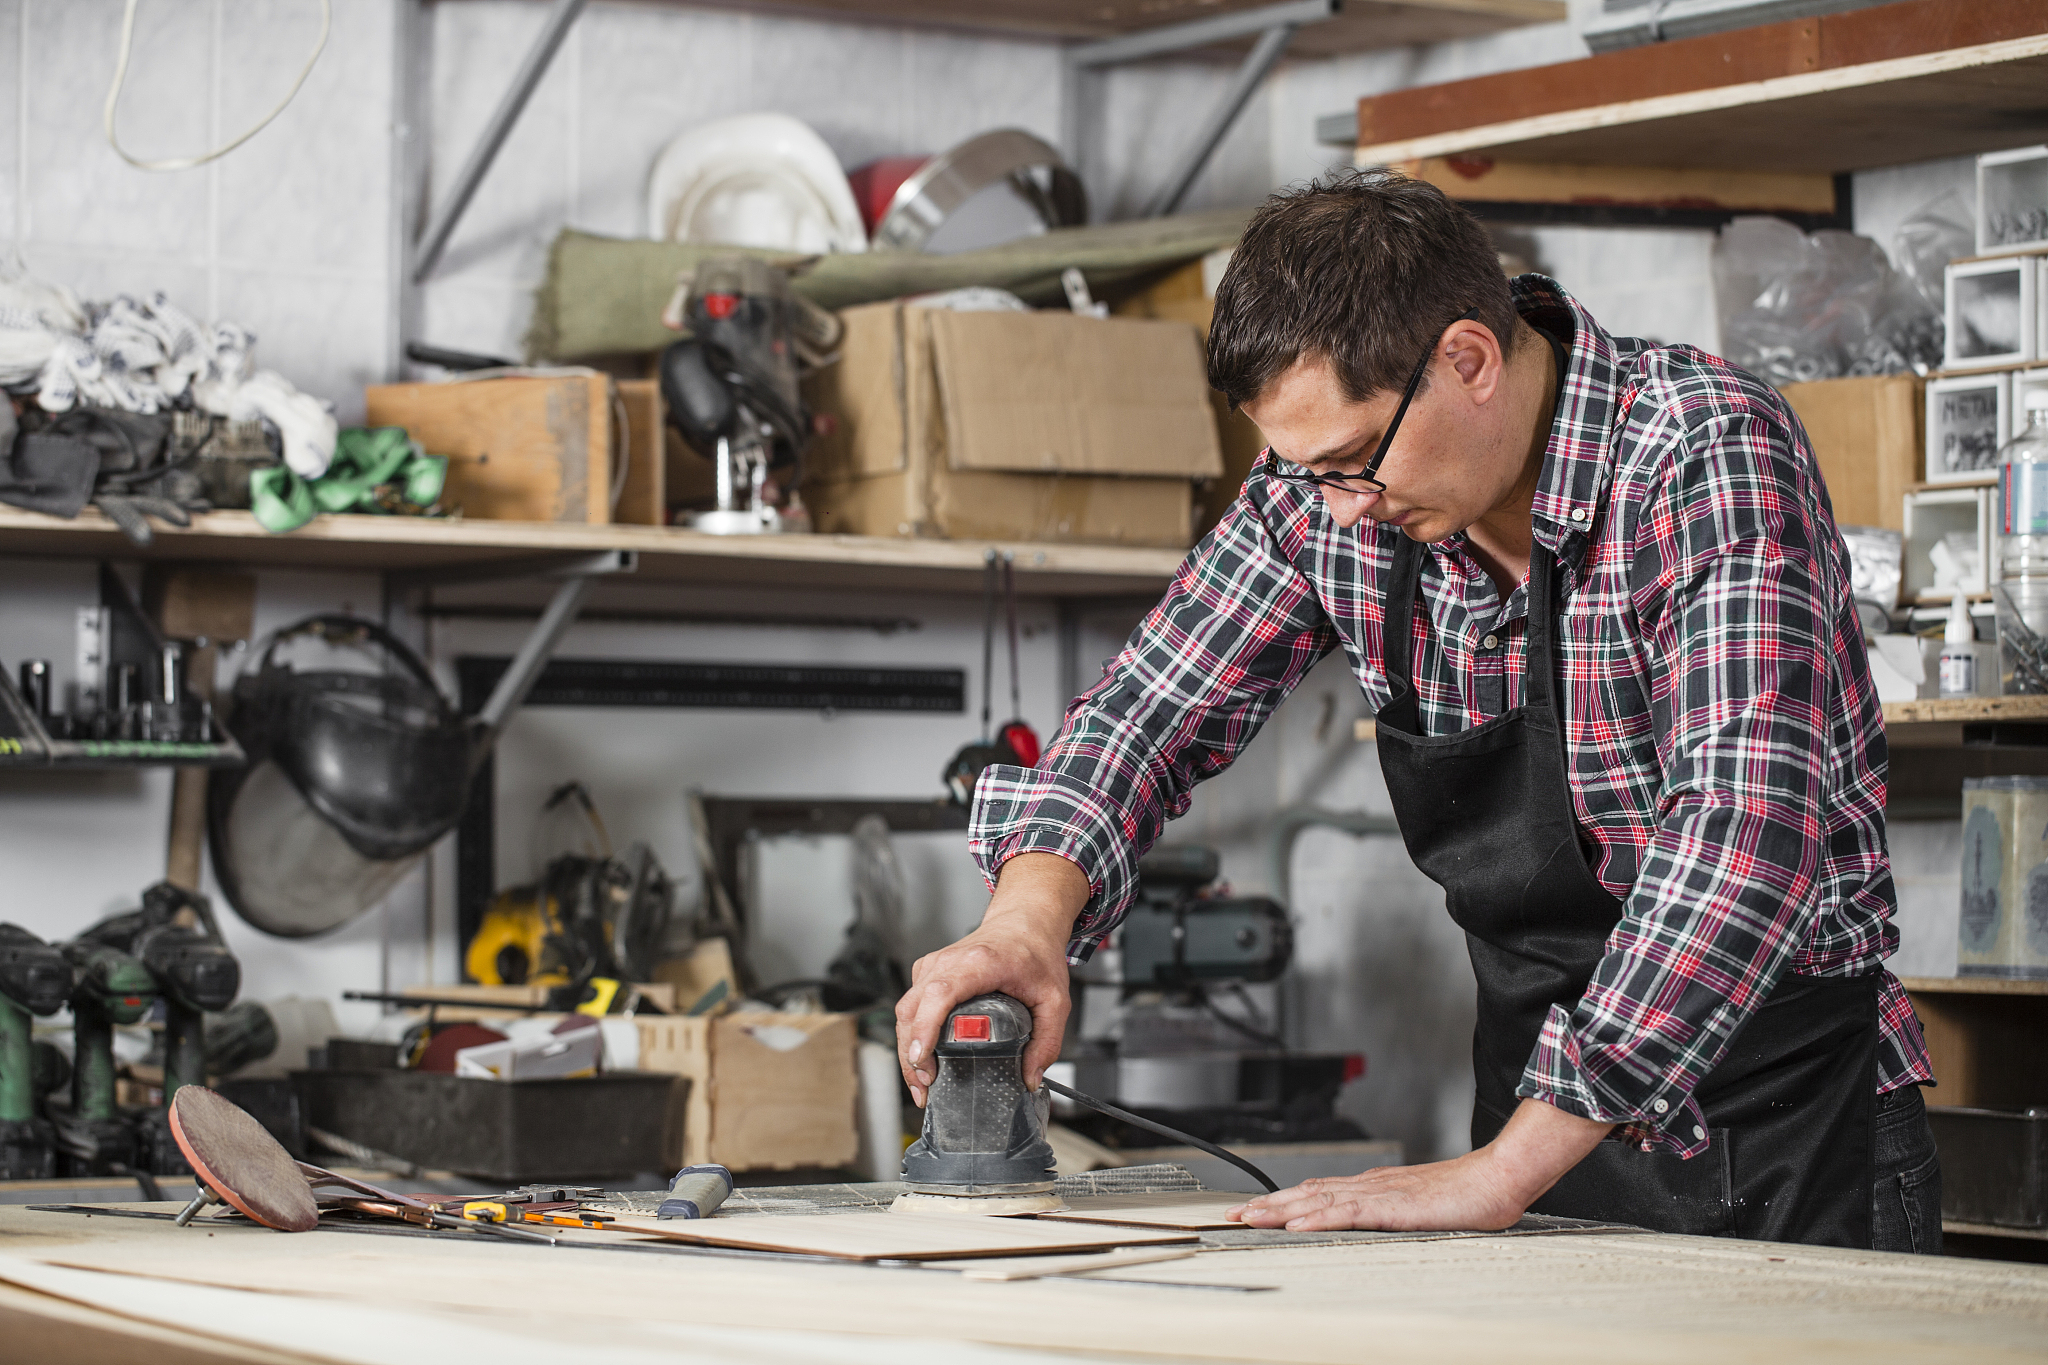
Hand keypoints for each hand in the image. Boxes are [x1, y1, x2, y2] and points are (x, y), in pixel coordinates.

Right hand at [894, 852, 1088, 1106]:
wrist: (1025, 922)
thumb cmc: (1035, 952)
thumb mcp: (1055, 999)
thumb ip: (1047, 1041)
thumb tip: (1030, 1078)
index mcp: (978, 963)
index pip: (940, 994)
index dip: (925, 1028)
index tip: (922, 1059)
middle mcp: (948, 961)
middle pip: (913, 1008)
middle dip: (912, 1053)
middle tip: (925, 1088)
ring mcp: (934, 965)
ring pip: (905, 1009)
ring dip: (908, 1048)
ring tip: (922, 1083)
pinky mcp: (928, 972)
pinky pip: (910, 1005)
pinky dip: (911, 1033)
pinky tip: (923, 1058)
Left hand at [1225, 1097, 1611, 1230]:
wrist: (1499, 1179)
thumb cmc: (1468, 1194)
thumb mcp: (1418, 1206)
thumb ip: (1389, 1211)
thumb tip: (1363, 1220)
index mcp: (1373, 1186)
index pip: (1315, 1192)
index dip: (1280, 1202)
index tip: (1251, 1211)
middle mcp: (1369, 1185)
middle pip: (1306, 1194)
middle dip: (1267, 1206)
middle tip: (1231, 1217)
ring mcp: (1380, 1193)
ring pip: (1318, 1201)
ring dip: (1280, 1212)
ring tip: (1249, 1220)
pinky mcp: (1394, 1206)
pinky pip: (1349, 1213)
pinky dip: (1318, 1220)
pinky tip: (1296, 1227)